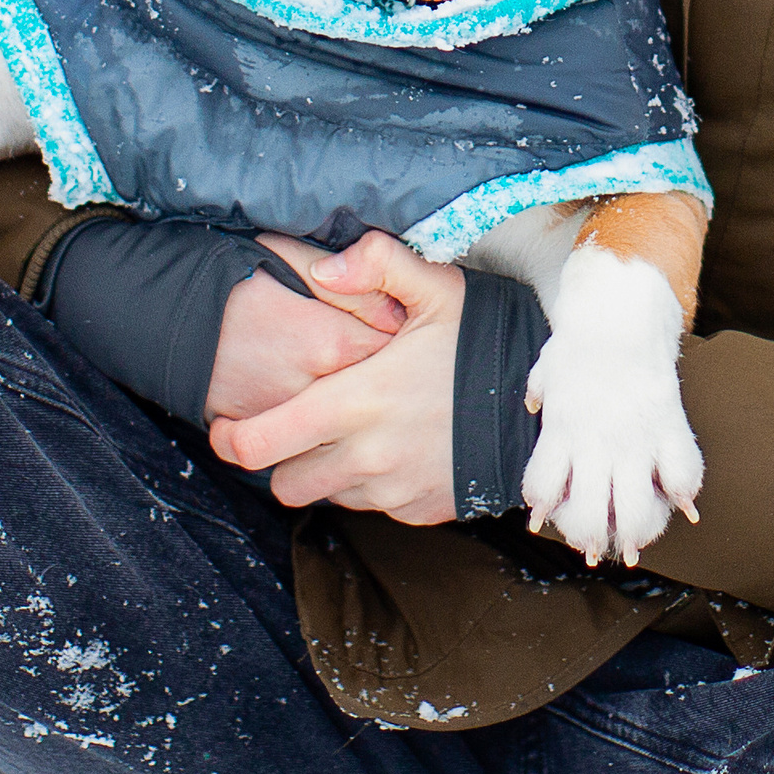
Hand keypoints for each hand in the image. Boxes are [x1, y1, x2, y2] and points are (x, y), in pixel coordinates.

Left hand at [208, 233, 464, 522]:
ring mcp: (393, 490)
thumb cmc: (486, 343)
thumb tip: (325, 267)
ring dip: (327, 471)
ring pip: (327, 496)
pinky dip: (370, 484)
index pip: (259, 443)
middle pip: (284, 483)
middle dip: (282, 458)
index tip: (227, 426)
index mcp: (355, 402)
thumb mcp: (438, 288)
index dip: (231, 439)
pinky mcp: (419, 510)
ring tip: (351, 431)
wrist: (547, 409)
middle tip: (298, 425)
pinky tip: (393, 446)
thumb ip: (377, 263)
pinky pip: (372, 506)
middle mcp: (367, 456)